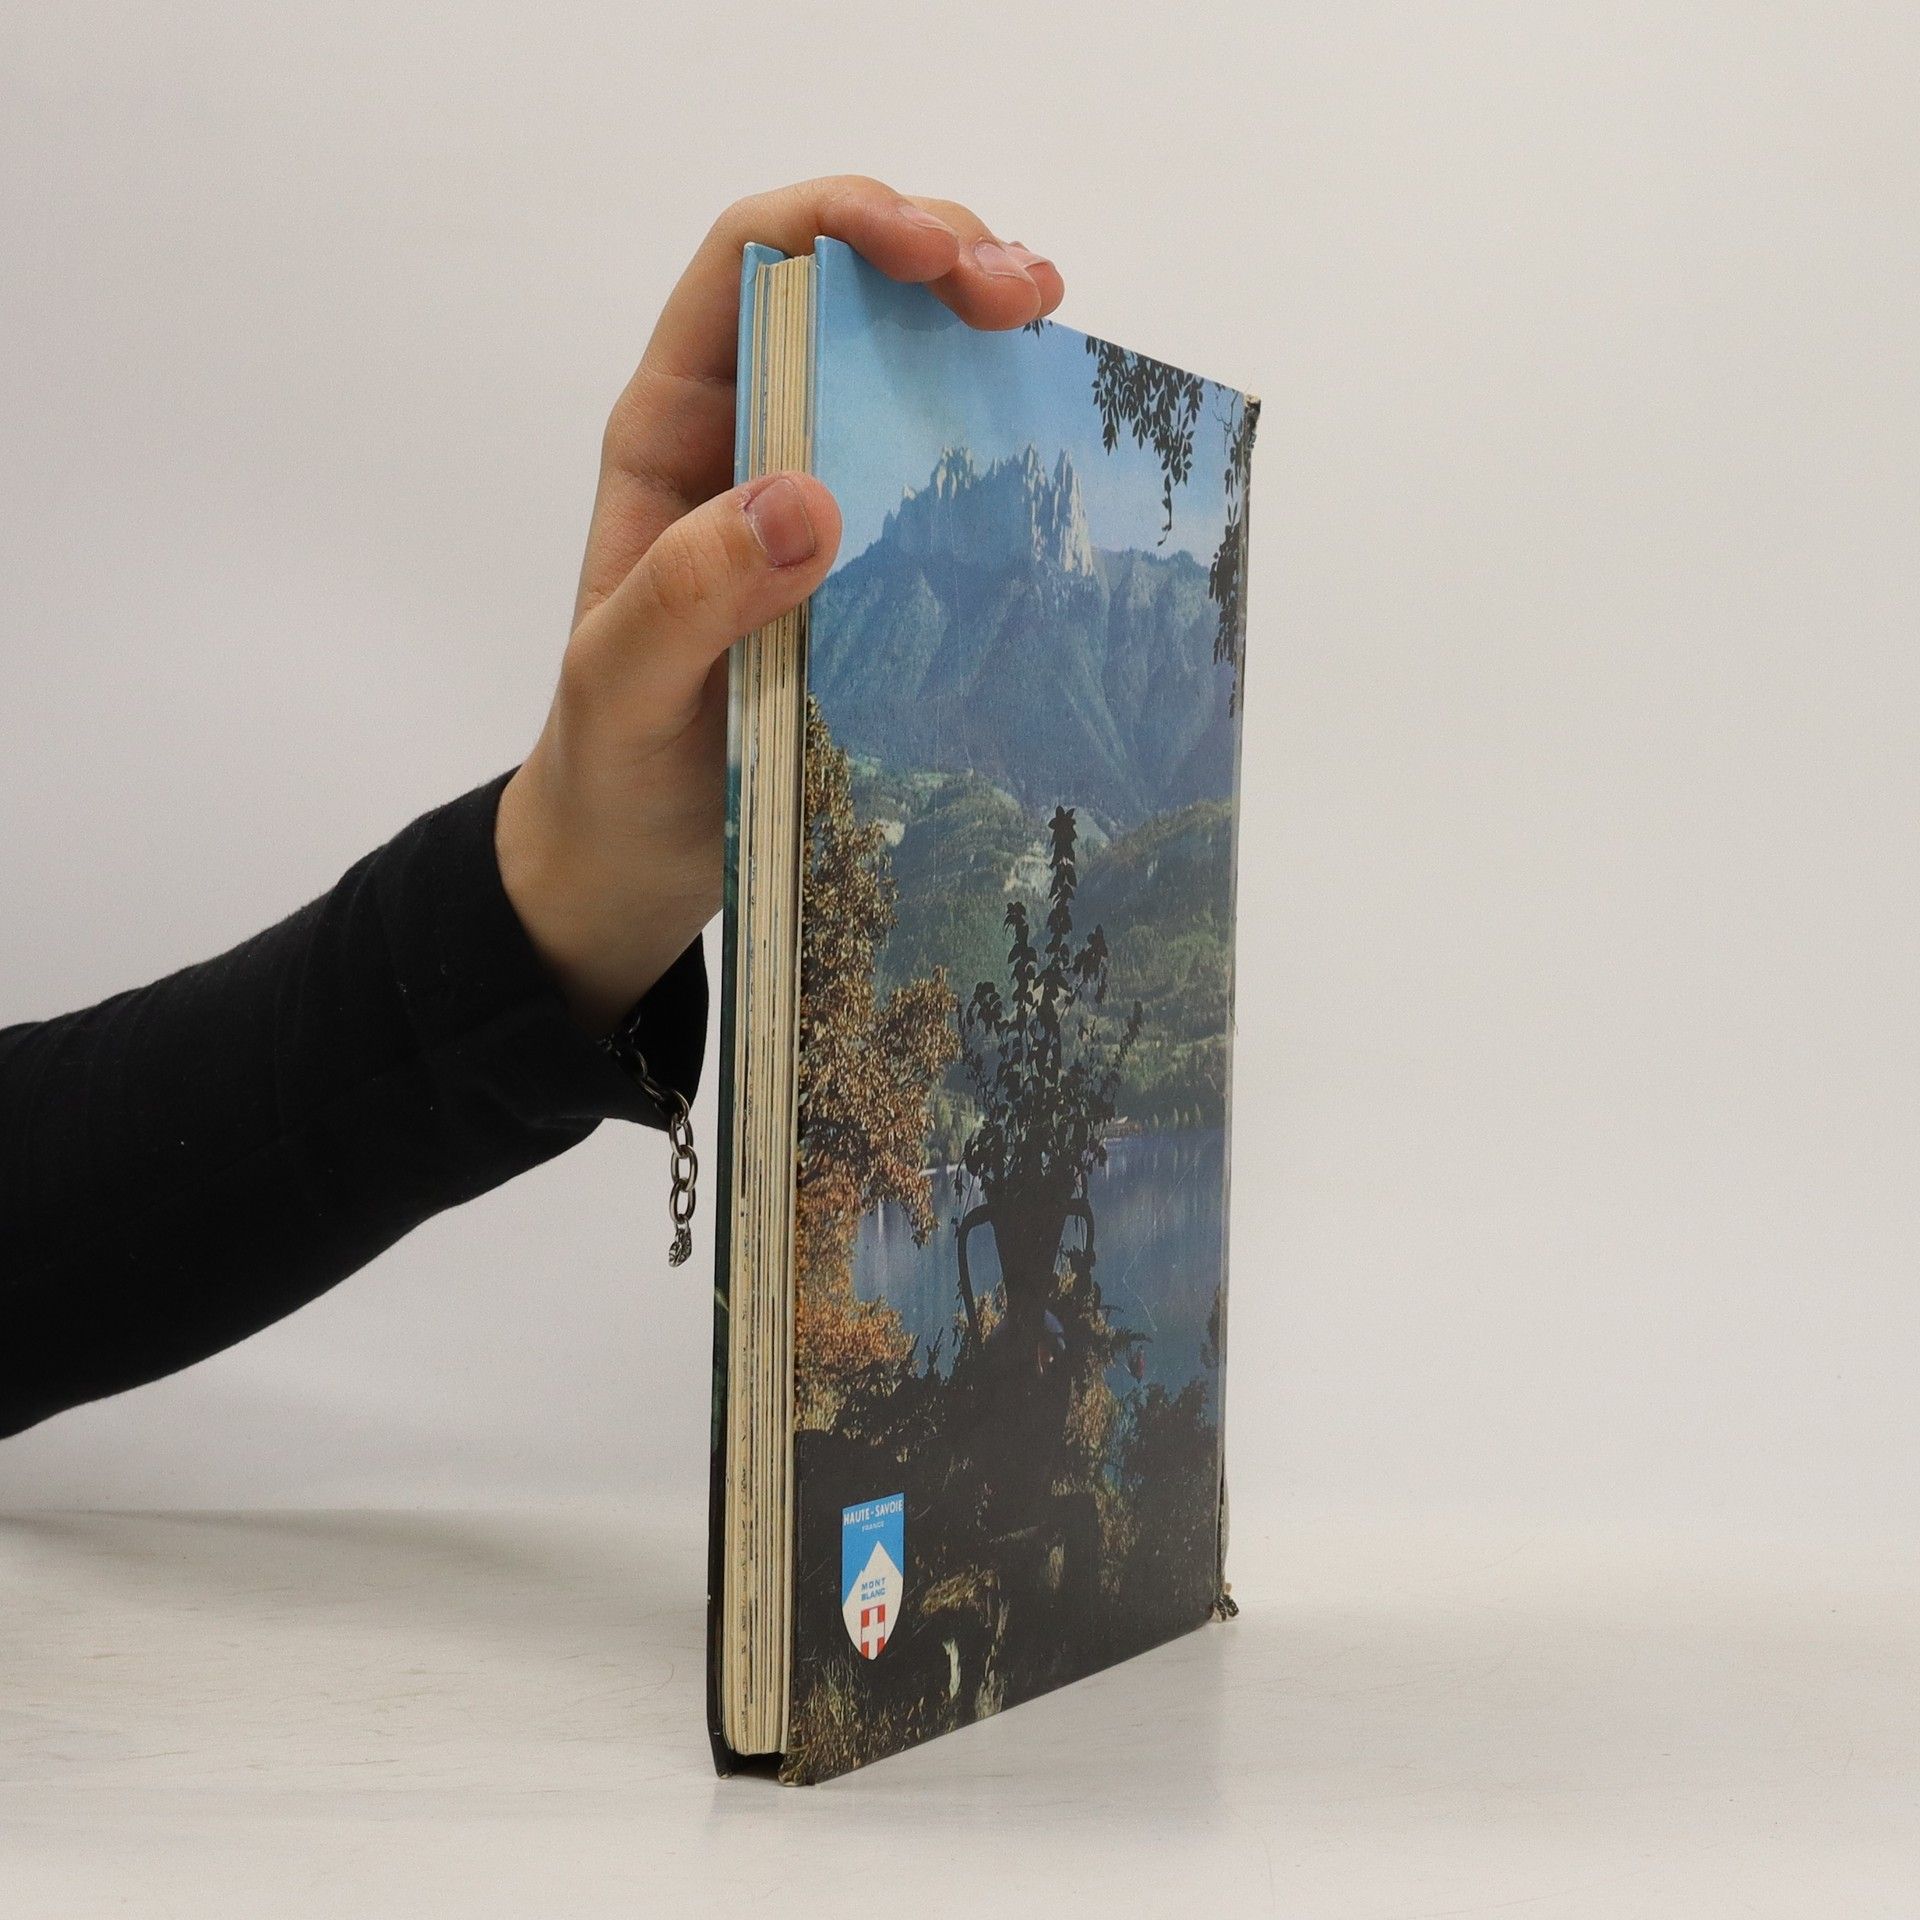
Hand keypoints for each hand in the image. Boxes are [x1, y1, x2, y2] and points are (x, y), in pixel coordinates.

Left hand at [495, 178, 1064, 1033]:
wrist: (634, 859)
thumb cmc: (612, 770)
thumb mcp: (625, 690)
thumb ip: (688, 598)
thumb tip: (807, 499)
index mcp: (672, 435)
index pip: (748, 267)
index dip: (840, 224)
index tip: (931, 257)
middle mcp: (744, 441)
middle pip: (840, 288)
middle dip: (935, 253)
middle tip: (1023, 298)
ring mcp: (811, 498)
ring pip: (899, 362)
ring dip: (976, 323)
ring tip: (1048, 329)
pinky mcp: (867, 564)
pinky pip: (935, 465)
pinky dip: (995, 427)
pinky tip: (1048, 434)